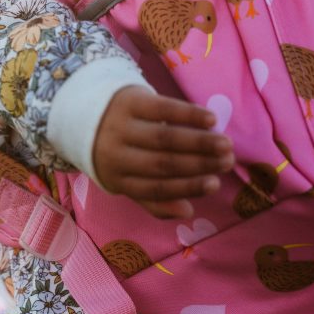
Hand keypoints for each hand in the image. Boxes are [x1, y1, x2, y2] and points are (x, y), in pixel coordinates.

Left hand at [92, 85, 233, 218]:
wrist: (85, 110)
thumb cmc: (117, 151)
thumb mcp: (126, 177)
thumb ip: (154, 199)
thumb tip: (189, 212)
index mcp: (115, 177)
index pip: (155, 187)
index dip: (187, 187)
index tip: (215, 185)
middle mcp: (114, 153)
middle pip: (162, 162)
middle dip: (199, 164)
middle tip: (228, 163)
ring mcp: (120, 125)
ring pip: (165, 137)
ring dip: (199, 142)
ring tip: (225, 144)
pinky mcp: (130, 101)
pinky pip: (163, 108)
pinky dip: (189, 115)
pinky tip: (211, 119)